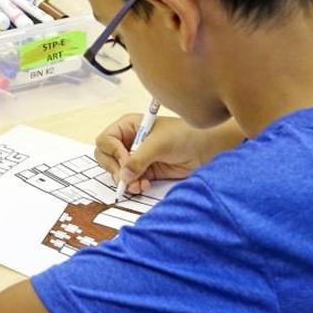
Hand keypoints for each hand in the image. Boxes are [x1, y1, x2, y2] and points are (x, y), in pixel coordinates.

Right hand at [94, 115, 209, 194]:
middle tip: (126, 177)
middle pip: (106, 157)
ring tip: (138, 184)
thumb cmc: (184, 135)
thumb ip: (138, 159)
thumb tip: (123, 176)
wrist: (206, 148)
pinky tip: (144, 186)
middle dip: (115, 169)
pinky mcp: (146, 171)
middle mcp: (129, 141)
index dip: (112, 152)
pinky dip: (134, 186)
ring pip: (118, 172)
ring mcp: (137, 157)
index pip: (106, 140)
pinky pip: (131, 181)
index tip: (126, 160)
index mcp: (128, 126)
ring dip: (125, 181)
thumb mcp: (158, 144)